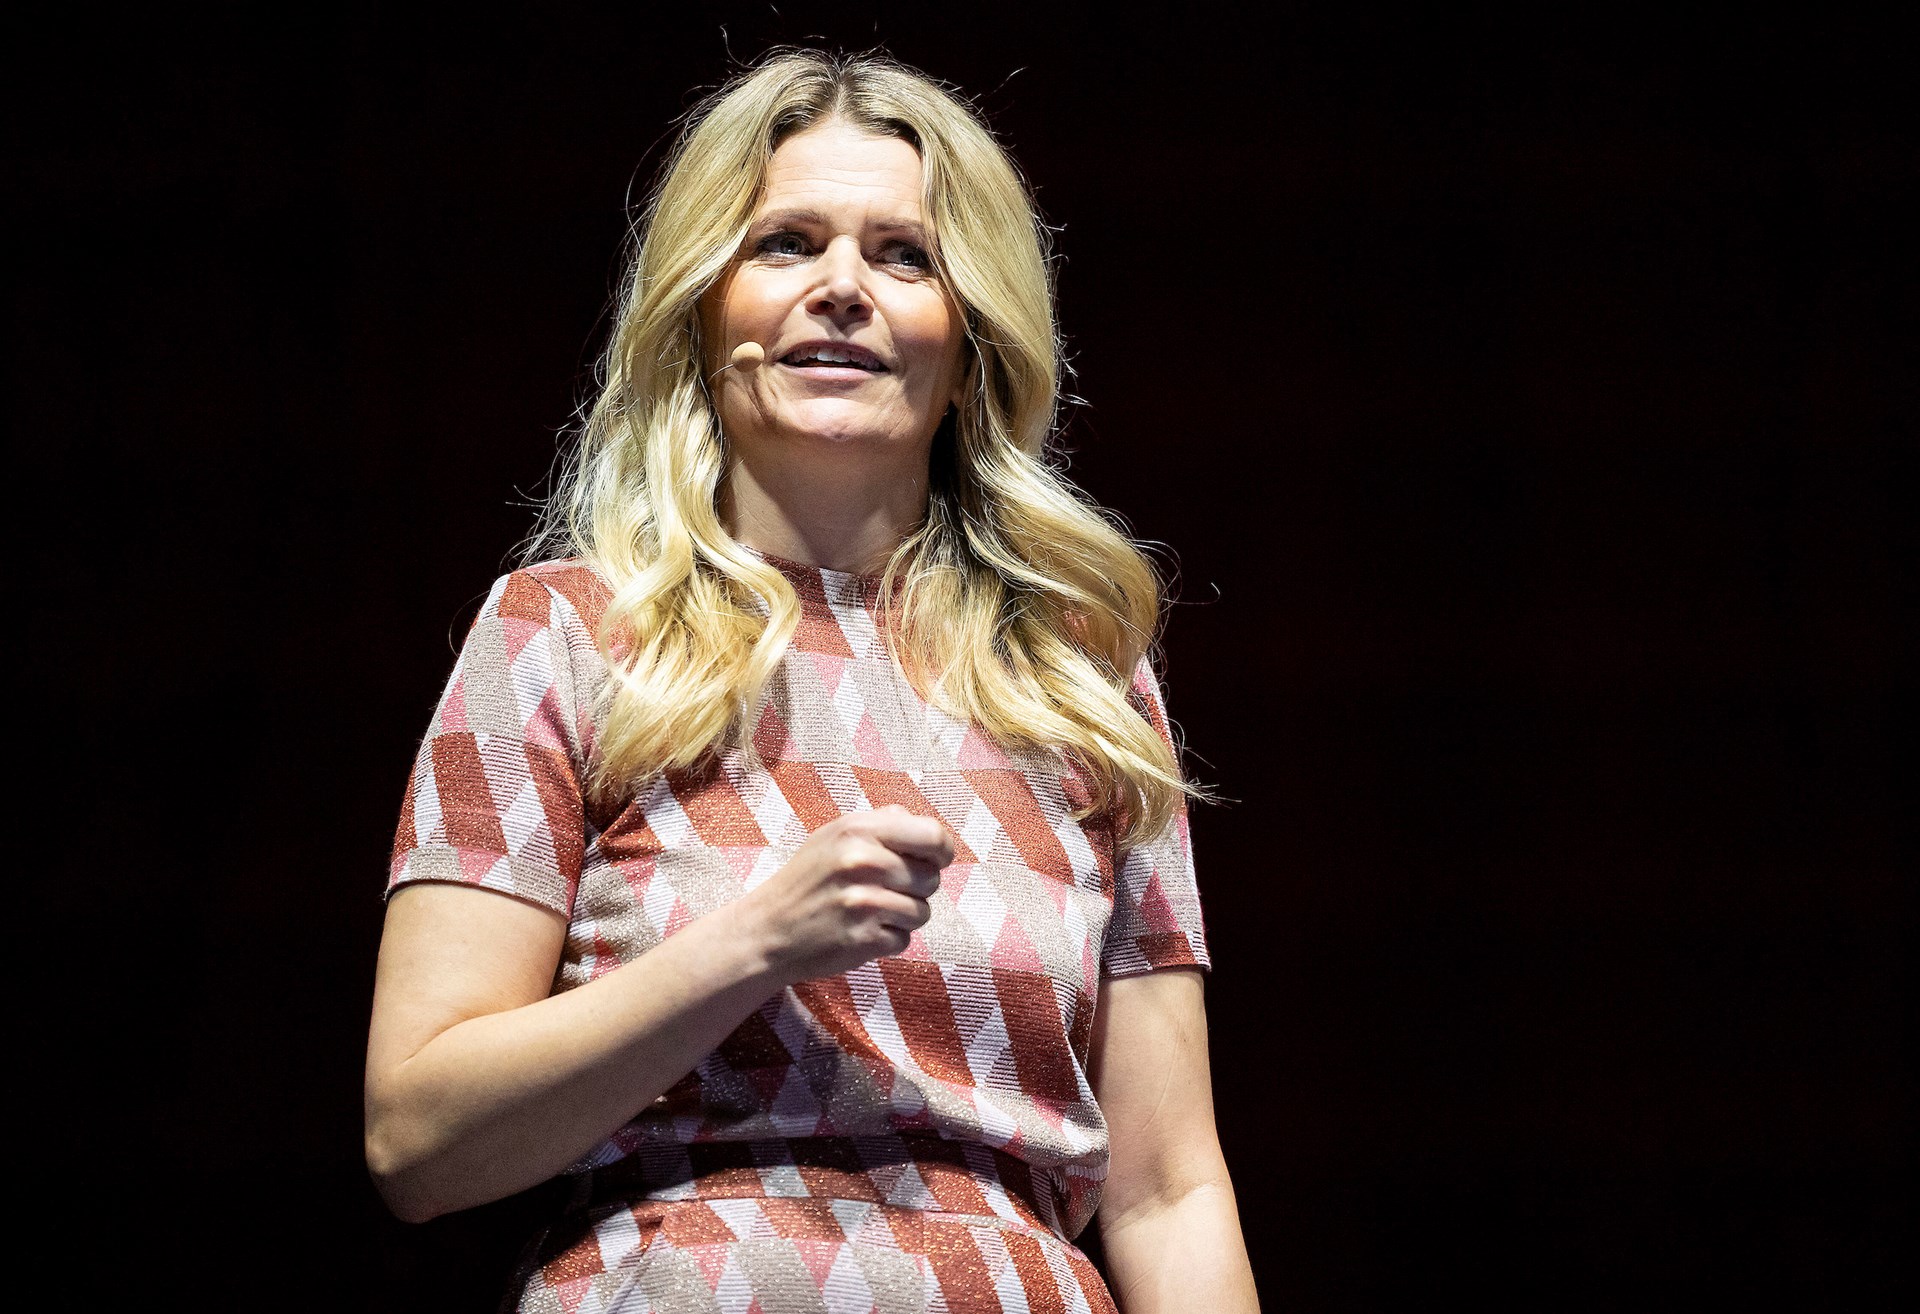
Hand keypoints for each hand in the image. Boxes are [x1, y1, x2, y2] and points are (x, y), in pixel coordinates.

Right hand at [737, 805, 953, 981]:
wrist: (767, 930)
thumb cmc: (806, 879)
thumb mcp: (834, 835)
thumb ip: (882, 823)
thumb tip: (927, 828)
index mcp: (859, 829)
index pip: (933, 835)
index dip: (941, 851)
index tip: (935, 861)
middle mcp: (864, 862)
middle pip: (932, 878)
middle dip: (916, 888)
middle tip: (885, 890)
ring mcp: (864, 902)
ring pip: (922, 912)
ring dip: (903, 917)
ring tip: (870, 912)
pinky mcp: (864, 939)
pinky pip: (904, 940)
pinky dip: (887, 939)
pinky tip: (861, 931)